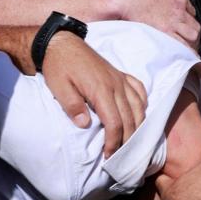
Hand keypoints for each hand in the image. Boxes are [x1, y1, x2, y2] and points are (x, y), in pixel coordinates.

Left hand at [42, 32, 146, 157]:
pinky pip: (139, 90)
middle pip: (130, 119)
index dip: (114, 142)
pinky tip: (140, 114)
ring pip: (139, 106)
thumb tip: (84, 124)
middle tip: (120, 157)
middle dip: (127, 141)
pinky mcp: (120, 74)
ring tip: (131, 142)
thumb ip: (72, 106)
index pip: (114, 123)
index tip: (108, 156)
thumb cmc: (58, 67)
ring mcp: (120, 78)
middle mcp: (115, 85)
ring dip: (138, 126)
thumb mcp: (59, 87)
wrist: (61, 43)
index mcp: (100, 90)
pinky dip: (143, 104)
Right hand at [114, 0, 200, 50]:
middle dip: (192, 35)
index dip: (187, 22)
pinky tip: (185, 56)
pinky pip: (182, 44)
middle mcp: (178, 11)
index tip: (183, 27)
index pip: (190, 12)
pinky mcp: (165, 32)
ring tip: (186, 51)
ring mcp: (173, 22)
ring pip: (192, 35)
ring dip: (190, 43)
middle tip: (187, 43)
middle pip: (194, 25)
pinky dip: (185, 51)